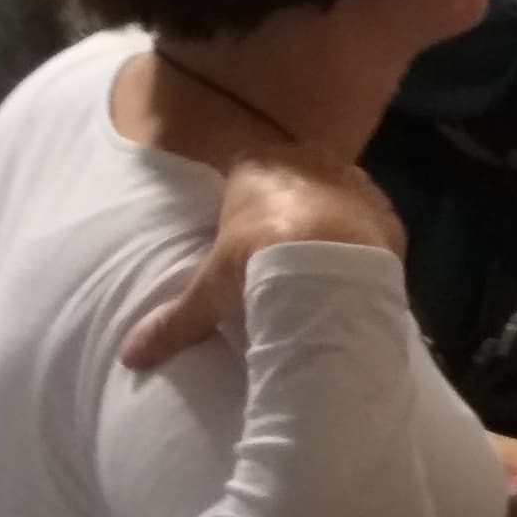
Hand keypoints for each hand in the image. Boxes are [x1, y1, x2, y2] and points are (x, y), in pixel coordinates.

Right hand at [120, 152, 403, 371]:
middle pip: (293, 175)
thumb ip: (173, 320)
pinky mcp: (387, 212)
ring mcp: (354, 182)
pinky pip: (370, 221)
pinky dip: (361, 240)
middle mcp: (308, 162)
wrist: (335, 267)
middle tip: (276, 244)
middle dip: (286, 202)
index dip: (239, 189)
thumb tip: (130, 355)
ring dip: (327, 218)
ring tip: (314, 259)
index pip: (243, 165)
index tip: (236, 217)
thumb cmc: (261, 262)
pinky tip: (350, 267)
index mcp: (258, 166)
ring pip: (336, 193)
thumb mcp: (212, 293)